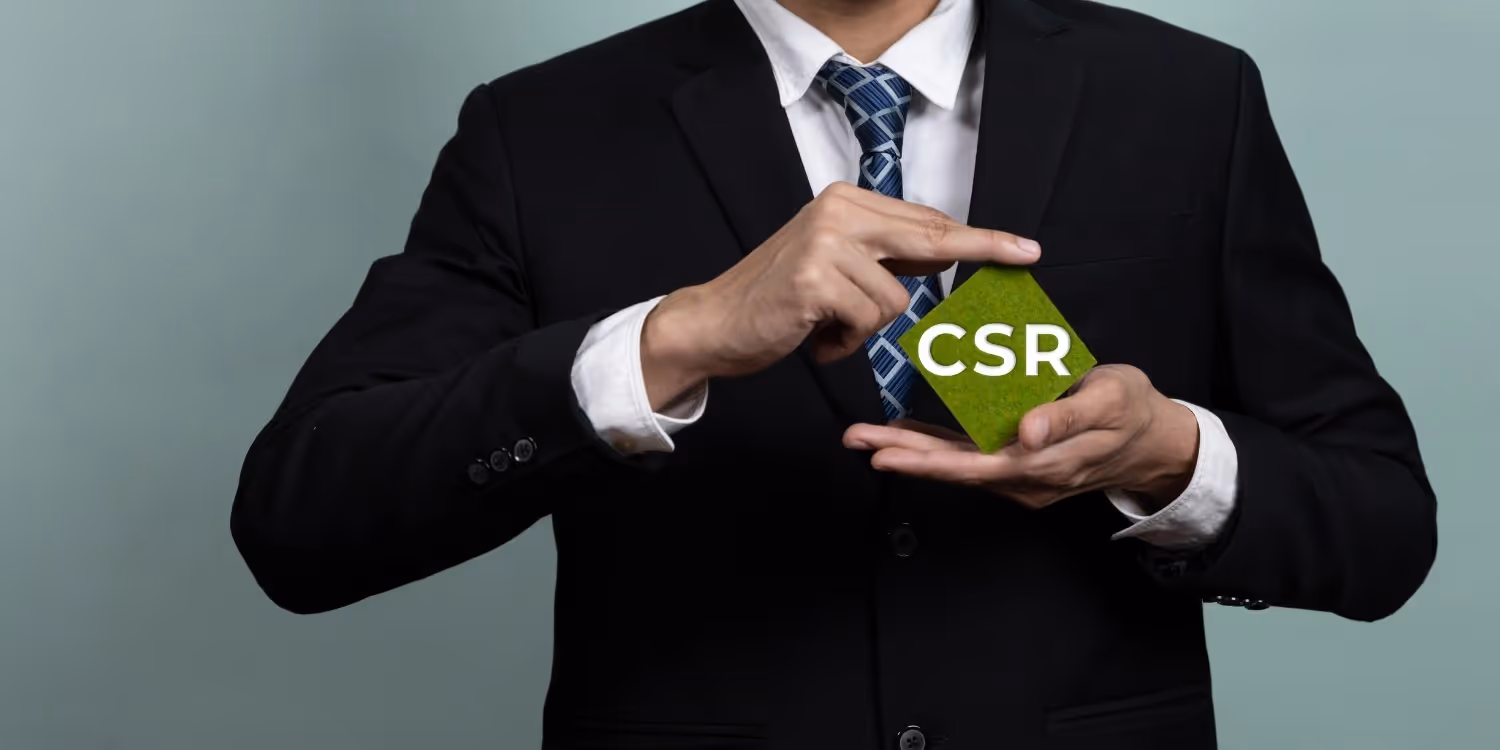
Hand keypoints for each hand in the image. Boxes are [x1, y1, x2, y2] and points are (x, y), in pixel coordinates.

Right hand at [639, 182, 1040, 408]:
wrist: (713, 323)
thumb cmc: (776, 299)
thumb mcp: (833, 262)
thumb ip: (884, 252)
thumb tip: (946, 247)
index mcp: (846, 202)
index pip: (926, 220)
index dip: (981, 238)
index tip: (1024, 248)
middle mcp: (838, 212)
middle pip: (931, 239)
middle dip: (983, 251)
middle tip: (1029, 255)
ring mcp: (825, 243)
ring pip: (896, 301)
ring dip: (866, 329)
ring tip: (827, 328)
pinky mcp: (814, 281)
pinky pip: (867, 322)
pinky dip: (845, 343)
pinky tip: (816, 339)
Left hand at [842, 365, 1199, 508]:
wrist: (1154, 442)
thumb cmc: (1132, 412)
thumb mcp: (1111, 402)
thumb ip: (1068, 417)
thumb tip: (1027, 432)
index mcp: (1044, 464)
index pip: (973, 466)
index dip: (927, 461)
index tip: (887, 451)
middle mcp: (1025, 479)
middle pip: (953, 469)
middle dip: (902, 455)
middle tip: (856, 439)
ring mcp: (1020, 477)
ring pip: (956, 465)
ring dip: (912, 452)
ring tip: (867, 436)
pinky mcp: (1017, 466)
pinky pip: (969, 458)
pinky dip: (936, 447)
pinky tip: (907, 436)